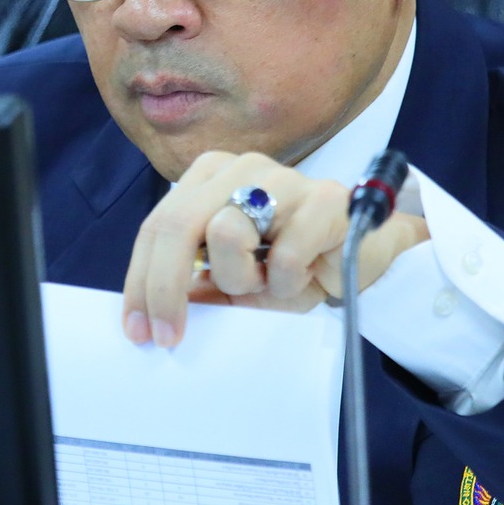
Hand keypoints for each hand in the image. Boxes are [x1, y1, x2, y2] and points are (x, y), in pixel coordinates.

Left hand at [122, 151, 431, 346]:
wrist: (366, 259)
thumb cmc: (293, 266)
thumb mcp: (233, 281)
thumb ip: (193, 283)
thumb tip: (148, 311)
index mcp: (209, 178)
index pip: (157, 226)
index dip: (141, 281)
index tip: (137, 330)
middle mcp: (240, 168)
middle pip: (177, 224)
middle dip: (165, 288)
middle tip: (167, 336)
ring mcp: (282, 178)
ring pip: (226, 234)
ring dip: (241, 279)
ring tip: (267, 282)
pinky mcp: (324, 198)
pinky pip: (282, 256)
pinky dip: (286, 282)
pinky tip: (305, 276)